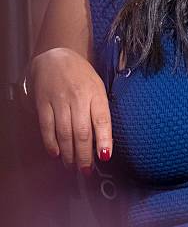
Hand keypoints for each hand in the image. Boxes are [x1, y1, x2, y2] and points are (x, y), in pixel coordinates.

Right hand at [27, 47, 112, 174]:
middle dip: (84, 155)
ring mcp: (59, 99)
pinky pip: (47, 127)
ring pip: (64, 132)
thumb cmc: (81, 76)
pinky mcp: (43, 102)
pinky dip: (51, 143)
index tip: (105, 157)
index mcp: (96, 93)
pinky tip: (56, 154)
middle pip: (82, 131)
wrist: (56, 56)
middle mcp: (78, 96)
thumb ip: (100, 110)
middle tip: (86, 170)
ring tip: (72, 166)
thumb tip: (103, 141)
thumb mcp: (98, 87)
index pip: (102, 119)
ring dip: (69, 154)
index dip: (104, 139)